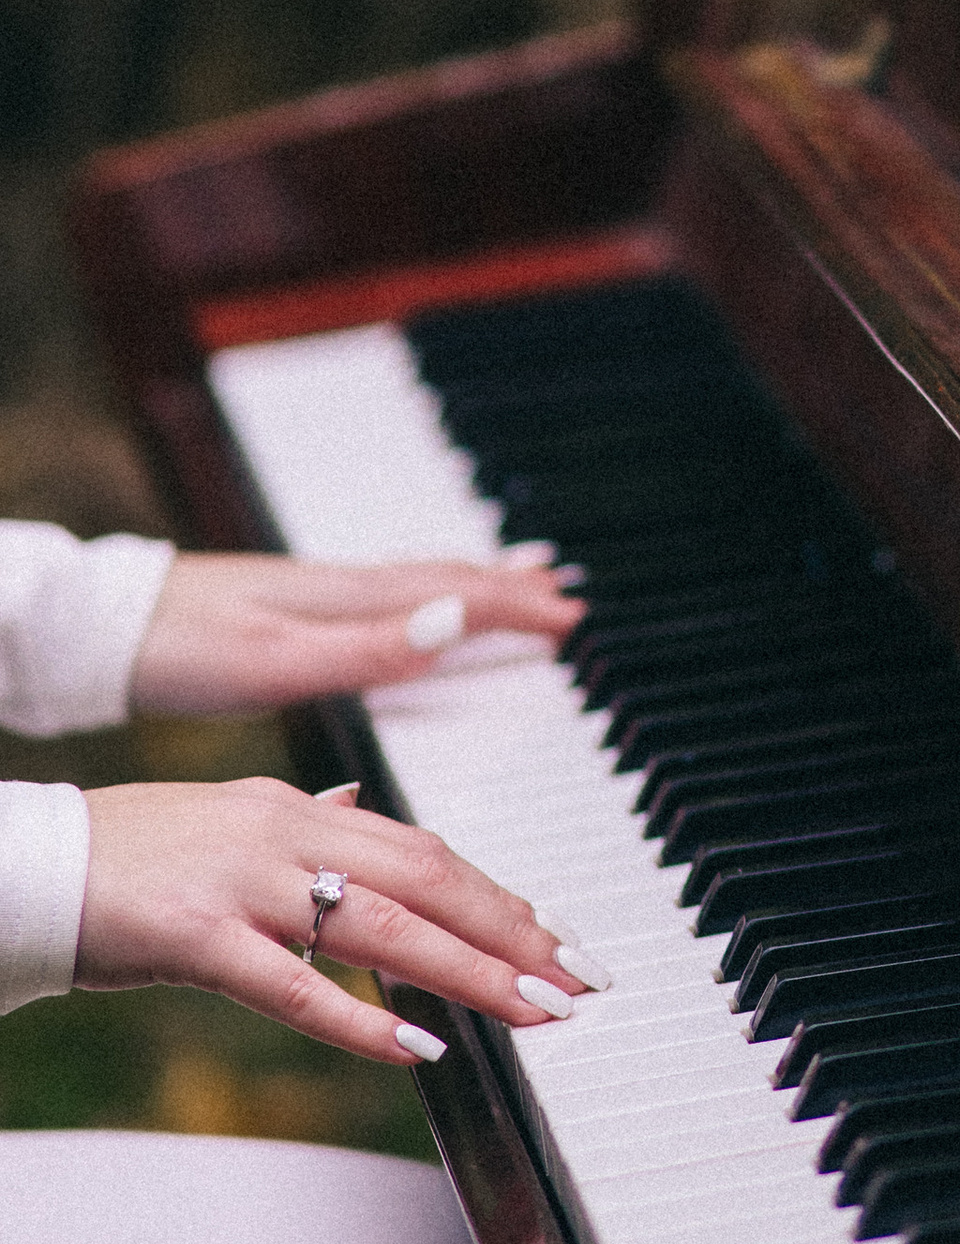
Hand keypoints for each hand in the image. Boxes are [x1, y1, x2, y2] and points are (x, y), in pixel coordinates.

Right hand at [75, 774, 604, 1067]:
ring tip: (529, 1009)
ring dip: (467, 969)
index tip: (557, 938)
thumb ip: (304, 818)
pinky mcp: (196, 935)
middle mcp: (284, 833)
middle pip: (428, 878)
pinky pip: (292, 983)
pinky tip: (416, 1048)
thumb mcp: (229, 817)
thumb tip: (360, 803)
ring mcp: (243, 882)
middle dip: (511, 931)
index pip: (428, 849)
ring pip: (381, 923)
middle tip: (575, 979)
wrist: (31, 863)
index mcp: (299, 809)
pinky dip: (360, 1018)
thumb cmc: (131, 852)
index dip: (501, 895)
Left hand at [128, 550, 582, 716]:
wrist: (105, 630)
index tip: (570, 617)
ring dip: (474, 588)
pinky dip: (424, 600)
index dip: (516, 606)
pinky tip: (415, 613)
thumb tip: (456, 620)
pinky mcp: (289, 612)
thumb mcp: (279, 661)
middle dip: (510, 588)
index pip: (454, 593)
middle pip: (445, 582)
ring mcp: (314, 596)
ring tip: (516, 585)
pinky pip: (384, 600)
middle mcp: (339, 588)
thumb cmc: (181, 648)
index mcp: (348, 600)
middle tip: (566, 598)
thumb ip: (368, 648)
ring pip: (417, 587)